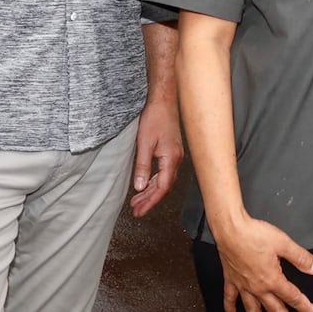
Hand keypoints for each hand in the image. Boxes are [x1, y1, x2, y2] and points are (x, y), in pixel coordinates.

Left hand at [128, 98, 183, 217]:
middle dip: (150, 200)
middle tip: (136, 211)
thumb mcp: (144, 142)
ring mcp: (175, 154)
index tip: (139, 211)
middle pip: (164, 186)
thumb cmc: (155, 117)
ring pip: (164, 180)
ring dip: (151, 191)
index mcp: (171, 159)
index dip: (150, 201)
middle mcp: (176, 159)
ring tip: (138, 201)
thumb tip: (140, 187)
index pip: (162, 188)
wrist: (163, 100)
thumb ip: (142, 166)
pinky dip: (155, 181)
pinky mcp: (172, 150)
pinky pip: (164, 172)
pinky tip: (146, 184)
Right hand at [216, 214, 312, 311]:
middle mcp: (258, 287)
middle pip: (275, 308)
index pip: (293, 297)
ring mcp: (243, 285)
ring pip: (253, 309)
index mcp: (272, 279)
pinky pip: (230, 299)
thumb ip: (301, 257)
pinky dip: (231, 308)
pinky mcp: (231, 280)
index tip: (312, 311)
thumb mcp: (283, 243)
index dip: (305, 306)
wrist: (231, 230)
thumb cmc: (253, 234)